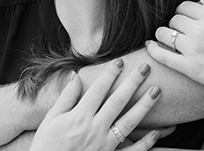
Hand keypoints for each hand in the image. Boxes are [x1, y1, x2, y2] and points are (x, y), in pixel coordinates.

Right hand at [30, 61, 161, 150]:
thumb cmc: (47, 144)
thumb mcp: (51, 119)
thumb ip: (66, 97)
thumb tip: (75, 75)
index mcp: (79, 117)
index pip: (98, 90)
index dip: (109, 74)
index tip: (119, 61)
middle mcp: (94, 129)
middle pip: (117, 101)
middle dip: (132, 83)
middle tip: (144, 68)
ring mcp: (105, 144)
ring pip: (129, 122)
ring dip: (144, 106)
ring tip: (156, 91)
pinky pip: (132, 150)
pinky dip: (146, 142)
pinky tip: (156, 132)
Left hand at [146, 0, 203, 98]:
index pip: (183, 6)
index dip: (183, 12)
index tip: (186, 18)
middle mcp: (199, 31)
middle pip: (173, 19)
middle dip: (174, 23)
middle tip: (179, 30)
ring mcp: (193, 49)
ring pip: (163, 34)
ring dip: (162, 34)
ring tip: (166, 37)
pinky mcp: (190, 68)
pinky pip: (162, 56)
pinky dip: (153, 50)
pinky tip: (149, 46)